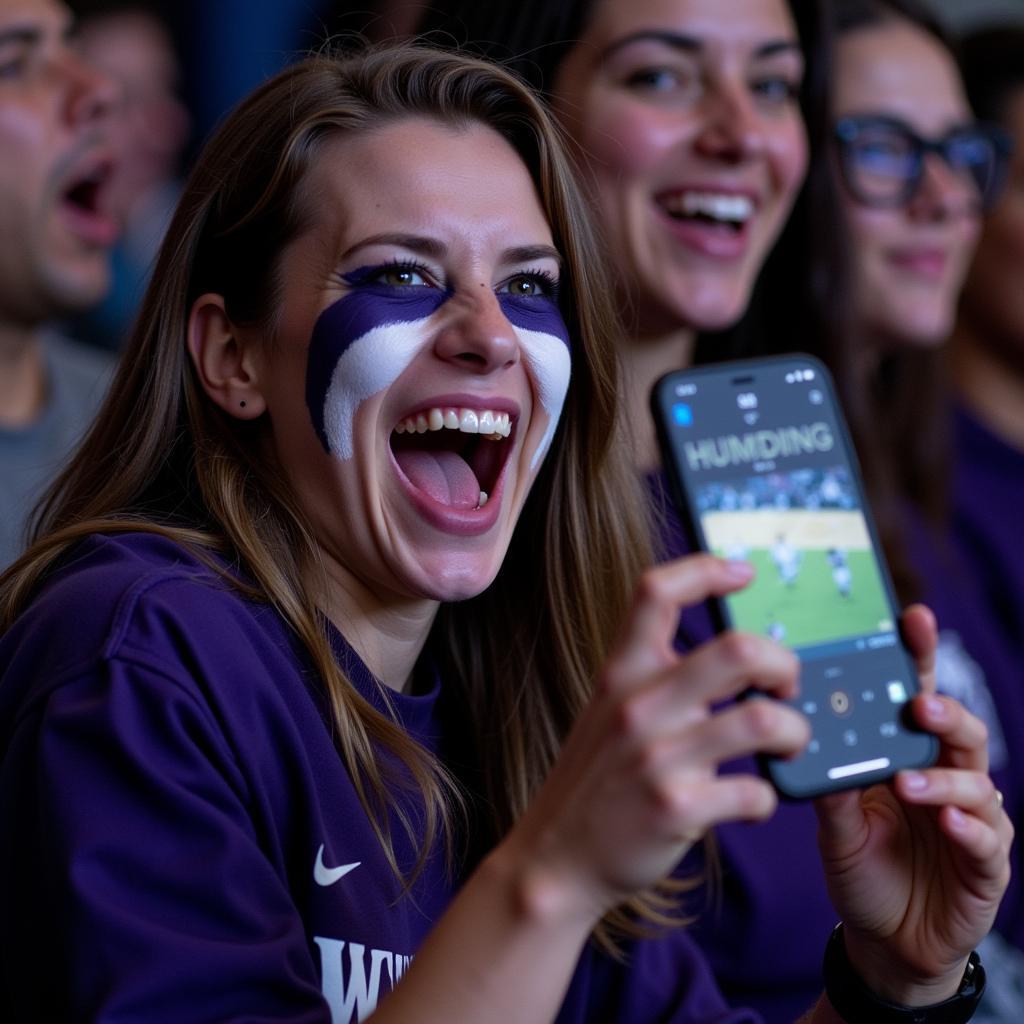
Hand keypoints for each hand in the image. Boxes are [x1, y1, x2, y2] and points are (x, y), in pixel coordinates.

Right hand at [502, 555, 807, 924]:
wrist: (557, 857)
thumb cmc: (596, 779)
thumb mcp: (607, 710)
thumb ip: (652, 676)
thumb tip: (729, 654)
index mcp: (620, 672)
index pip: (657, 591)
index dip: (707, 570)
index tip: (744, 572)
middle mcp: (639, 705)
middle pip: (738, 650)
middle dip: (784, 663)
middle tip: (788, 684)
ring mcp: (658, 757)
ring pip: (762, 721)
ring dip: (795, 732)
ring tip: (790, 743)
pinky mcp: (677, 809)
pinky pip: (754, 792)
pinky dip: (767, 799)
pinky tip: (752, 801)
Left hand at [814, 604, 1012, 1005]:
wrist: (884, 939)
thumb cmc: (861, 867)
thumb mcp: (836, 825)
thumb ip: (831, 787)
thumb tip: (804, 737)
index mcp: (907, 756)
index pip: (916, 698)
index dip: (919, 658)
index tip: (912, 618)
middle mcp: (945, 778)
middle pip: (958, 730)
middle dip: (942, 712)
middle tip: (918, 705)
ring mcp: (971, 819)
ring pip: (977, 781)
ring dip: (944, 777)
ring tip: (909, 780)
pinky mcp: (986, 864)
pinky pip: (987, 839)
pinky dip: (968, 825)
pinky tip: (947, 818)